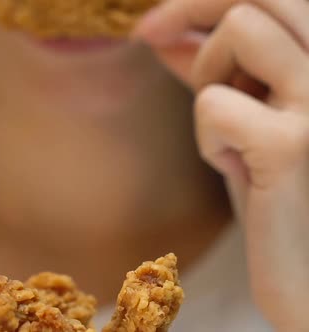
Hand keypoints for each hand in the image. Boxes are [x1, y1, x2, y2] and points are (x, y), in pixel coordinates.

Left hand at [133, 1, 308, 329]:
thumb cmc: (282, 194)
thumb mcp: (251, 117)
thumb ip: (217, 67)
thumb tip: (162, 28)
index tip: (155, 24)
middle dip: (192, 9)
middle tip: (157, 43)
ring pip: (241, 28)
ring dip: (210, 77)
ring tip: (228, 129)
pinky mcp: (295, 145)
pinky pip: (214, 103)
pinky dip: (209, 136)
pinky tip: (236, 171)